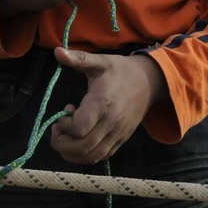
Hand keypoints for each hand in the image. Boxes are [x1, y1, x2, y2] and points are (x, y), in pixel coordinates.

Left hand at [49, 48, 167, 163]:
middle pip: (81, 147)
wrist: (150, 81)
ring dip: (71, 153)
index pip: (78, 128)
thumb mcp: (101, 62)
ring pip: (91, 157)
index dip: (63, 125)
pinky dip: (85, 155)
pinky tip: (82, 139)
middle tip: (59, 128)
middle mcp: (111, 122)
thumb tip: (57, 51)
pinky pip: (101, 156)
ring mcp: (118, 133)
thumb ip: (78, 58)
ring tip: (68, 137)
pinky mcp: (121, 139)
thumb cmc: (121, 71)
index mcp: (103, 103)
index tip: (64, 111)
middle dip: (61, 143)